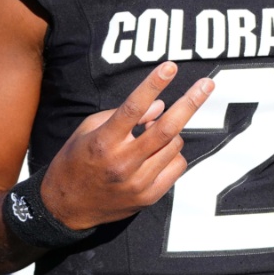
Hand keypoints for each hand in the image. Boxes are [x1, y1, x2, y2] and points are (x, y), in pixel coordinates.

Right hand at [41, 62, 212, 230]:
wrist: (66, 207)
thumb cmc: (77, 161)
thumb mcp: (90, 129)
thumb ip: (126, 115)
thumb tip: (161, 105)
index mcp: (104, 142)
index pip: (133, 108)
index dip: (153, 85)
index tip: (171, 66)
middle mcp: (122, 163)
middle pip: (166, 129)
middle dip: (190, 103)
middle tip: (207, 85)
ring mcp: (138, 183)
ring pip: (174, 146)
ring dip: (172, 133)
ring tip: (152, 135)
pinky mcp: (149, 197)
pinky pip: (177, 166)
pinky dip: (172, 154)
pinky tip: (156, 155)